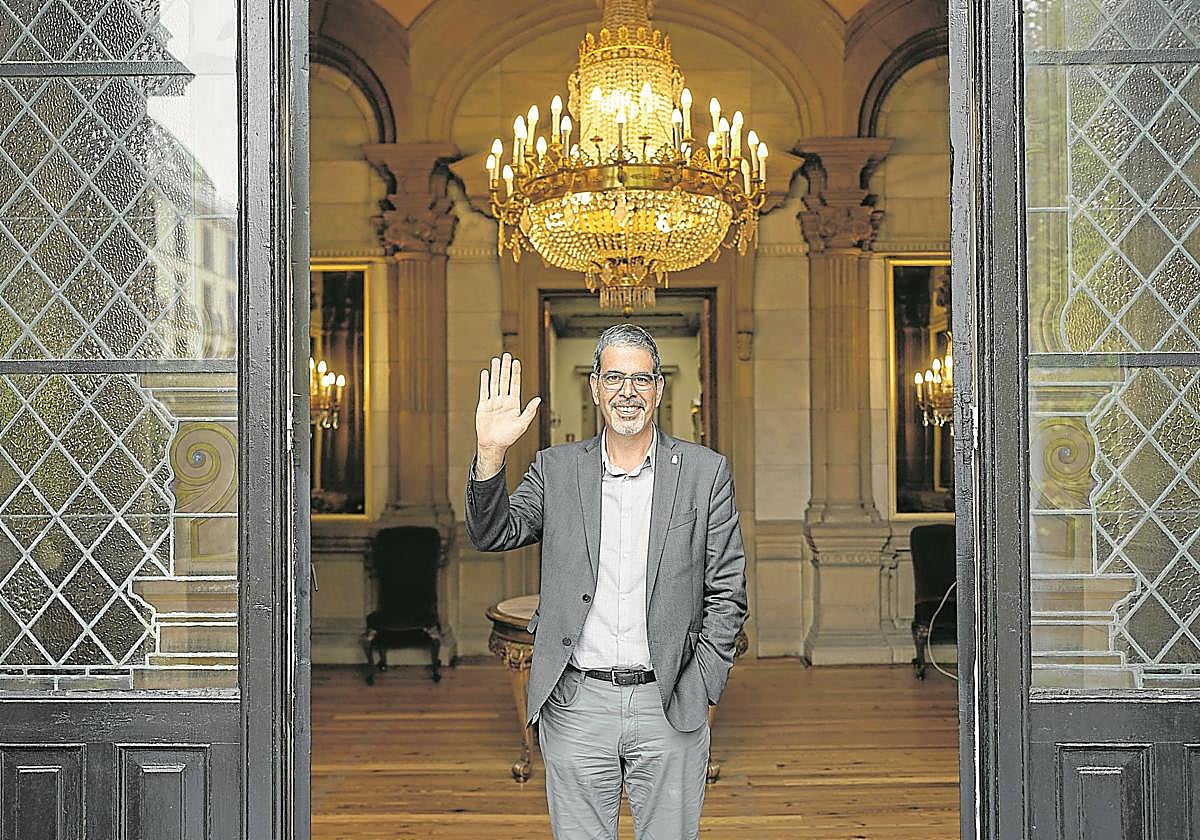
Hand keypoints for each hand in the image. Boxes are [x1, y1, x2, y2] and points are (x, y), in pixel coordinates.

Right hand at [475, 353, 540, 473]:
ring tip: (496, 360)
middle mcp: (503, 401)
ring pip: (494, 383)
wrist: (493, 445)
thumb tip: (538, 399)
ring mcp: (493, 402)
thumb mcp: (522, 424)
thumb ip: (530, 411)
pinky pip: (484, 391)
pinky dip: (484, 382)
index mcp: (513, 404)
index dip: (516, 373)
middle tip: (506, 355)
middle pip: (504, 380)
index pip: (515, 384)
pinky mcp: (483, 406)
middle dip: (506, 367)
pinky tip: (485, 373)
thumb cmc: (509, 437)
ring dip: (495, 371)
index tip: (516, 362)